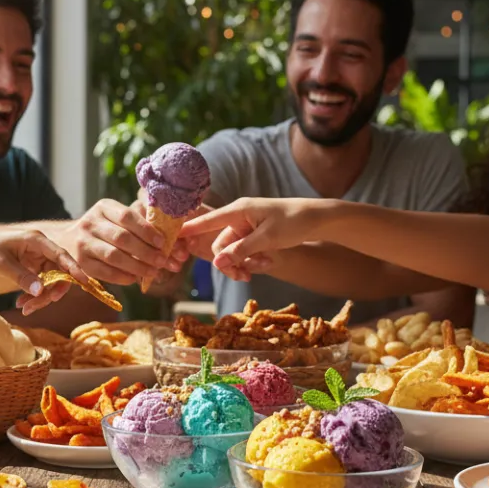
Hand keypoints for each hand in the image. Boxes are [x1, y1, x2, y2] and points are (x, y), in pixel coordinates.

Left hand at [0, 226, 88, 315]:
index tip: (85, 282)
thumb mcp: (1, 263)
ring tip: (23, 308)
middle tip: (33, 307)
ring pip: (50, 282)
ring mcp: (37, 259)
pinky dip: (33, 295)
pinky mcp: (32, 268)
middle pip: (58, 273)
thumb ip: (22, 277)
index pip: (61, 255)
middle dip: (50, 292)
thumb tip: (42, 291)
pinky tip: (21, 303)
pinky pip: (41, 285)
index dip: (74, 268)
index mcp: (37, 240)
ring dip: (41, 297)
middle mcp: (41, 249)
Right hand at [57, 199, 186, 285]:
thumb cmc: (103, 229)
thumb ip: (138, 221)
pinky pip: (104, 272)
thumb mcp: (115, 217)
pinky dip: (122, 276)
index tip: (162, 242)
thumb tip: (167, 235)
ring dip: (137, 266)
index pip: (127, 216)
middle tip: (162, 260)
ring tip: (153, 272)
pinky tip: (135, 278)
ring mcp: (83, 243)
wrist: (67, 241)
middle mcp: (90, 223)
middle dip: (145, 251)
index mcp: (103, 207)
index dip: (146, 230)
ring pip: (113, 256)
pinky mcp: (80, 263)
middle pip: (122, 238)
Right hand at [178, 197, 316, 280]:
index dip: (189, 229)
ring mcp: (245, 227)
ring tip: (264, 266)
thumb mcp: (267, 239)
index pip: (207, 220)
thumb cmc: (293, 222)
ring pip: (231, 253)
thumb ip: (241, 250)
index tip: (171, 236)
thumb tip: (216, 263)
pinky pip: (242, 252)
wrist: (316, 219)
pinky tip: (266, 263)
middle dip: (231, 263)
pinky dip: (251, 261)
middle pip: (219, 246)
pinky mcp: (252, 236)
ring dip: (244, 263)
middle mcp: (238, 217)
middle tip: (246, 276)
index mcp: (238, 210)